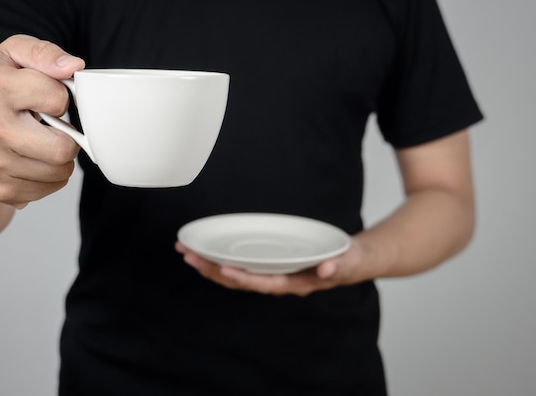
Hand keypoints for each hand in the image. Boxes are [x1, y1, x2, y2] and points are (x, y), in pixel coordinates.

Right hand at [0, 34, 85, 207]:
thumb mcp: (13, 56)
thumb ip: (45, 54)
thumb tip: (73, 66)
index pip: (59, 99)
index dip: (59, 97)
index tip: (43, 97)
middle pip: (63, 147)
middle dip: (67, 136)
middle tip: (51, 127)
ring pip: (61, 170)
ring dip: (60, 158)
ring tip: (42, 142)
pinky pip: (51, 188)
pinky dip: (51, 176)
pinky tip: (34, 160)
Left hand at [175, 237, 368, 296]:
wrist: (350, 261)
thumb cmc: (345, 261)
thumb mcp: (346, 262)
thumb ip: (337, 266)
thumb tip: (325, 269)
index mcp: (294, 282)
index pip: (262, 283)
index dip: (241, 278)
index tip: (221, 268)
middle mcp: (278, 281)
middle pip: (239, 280)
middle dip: (212, 269)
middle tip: (188, 255)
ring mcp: (271, 275)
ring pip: (235, 274)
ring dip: (209, 265)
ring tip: (186, 253)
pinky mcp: (268, 265)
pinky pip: (240, 266)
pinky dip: (220, 259)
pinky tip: (206, 252)